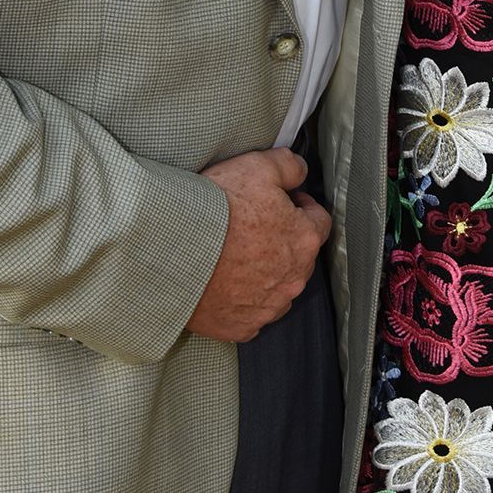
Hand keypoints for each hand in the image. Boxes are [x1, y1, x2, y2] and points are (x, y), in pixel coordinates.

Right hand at [187, 149, 330, 343]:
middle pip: (299, 257)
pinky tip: (223, 283)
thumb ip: (289, 166)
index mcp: (304, 240)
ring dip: (264, 273)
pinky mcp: (243, 327)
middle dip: (282, 241)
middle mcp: (294, 279)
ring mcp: (269, 307)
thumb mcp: (257, 166)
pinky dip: (241, 300)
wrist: (173, 249)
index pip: (319, 221)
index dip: (301, 208)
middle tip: (251, 227)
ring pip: (277, 287)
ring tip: (234, 256)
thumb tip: (300, 171)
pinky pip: (250, 313)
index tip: (281, 203)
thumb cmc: (217, 209)